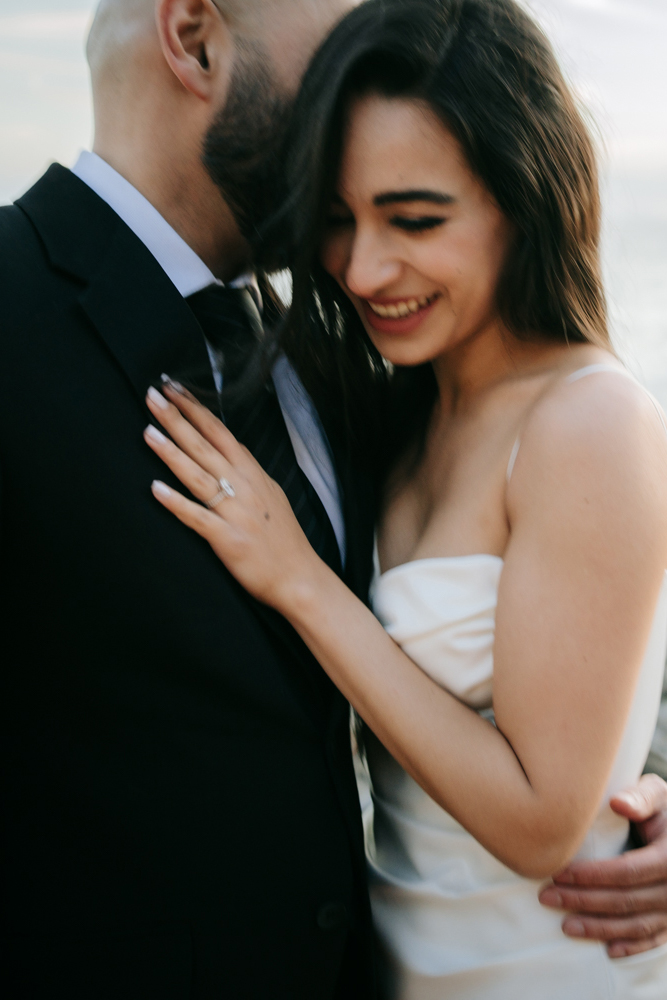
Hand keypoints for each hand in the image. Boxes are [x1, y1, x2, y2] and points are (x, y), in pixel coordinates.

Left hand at [143, 380, 323, 610]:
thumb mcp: (272, 494)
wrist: (300, 578)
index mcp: (253, 474)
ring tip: (148, 431)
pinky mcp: (227, 539)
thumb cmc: (284, 539)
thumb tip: (231, 451)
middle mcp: (244, 487)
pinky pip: (196, 517)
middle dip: (177, 419)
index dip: (196, 409)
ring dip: (172, 452)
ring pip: (198, 475)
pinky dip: (176, 503)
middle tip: (153, 396)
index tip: (174, 389)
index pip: (220, 432)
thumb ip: (249, 473)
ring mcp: (235, 512)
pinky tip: (155, 489)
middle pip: (205, 446)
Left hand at [539, 774, 666, 956]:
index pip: (626, 871)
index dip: (591, 876)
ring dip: (600, 928)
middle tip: (547, 898)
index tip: (557, 874)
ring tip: (566, 926)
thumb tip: (618, 803)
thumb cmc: (665, 809)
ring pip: (637, 925)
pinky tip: (608, 950)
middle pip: (626, 900)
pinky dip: (632, 947)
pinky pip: (654, 939)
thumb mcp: (658, 795)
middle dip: (583, 901)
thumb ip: (640, 796)